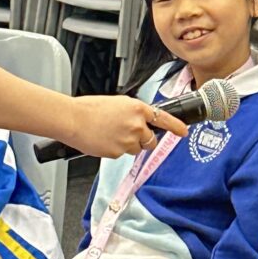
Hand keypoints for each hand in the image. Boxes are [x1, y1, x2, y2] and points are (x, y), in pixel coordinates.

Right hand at [71, 95, 188, 158]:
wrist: (73, 119)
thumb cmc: (90, 109)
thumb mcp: (117, 104)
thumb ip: (133, 113)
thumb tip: (140, 122)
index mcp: (137, 109)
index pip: (164, 119)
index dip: (176, 127)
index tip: (184, 132)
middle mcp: (136, 125)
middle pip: (151, 140)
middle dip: (144, 140)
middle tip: (129, 135)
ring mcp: (128, 141)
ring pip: (137, 149)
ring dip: (129, 145)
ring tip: (111, 135)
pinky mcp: (118, 152)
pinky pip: (122, 154)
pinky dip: (115, 150)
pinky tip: (104, 140)